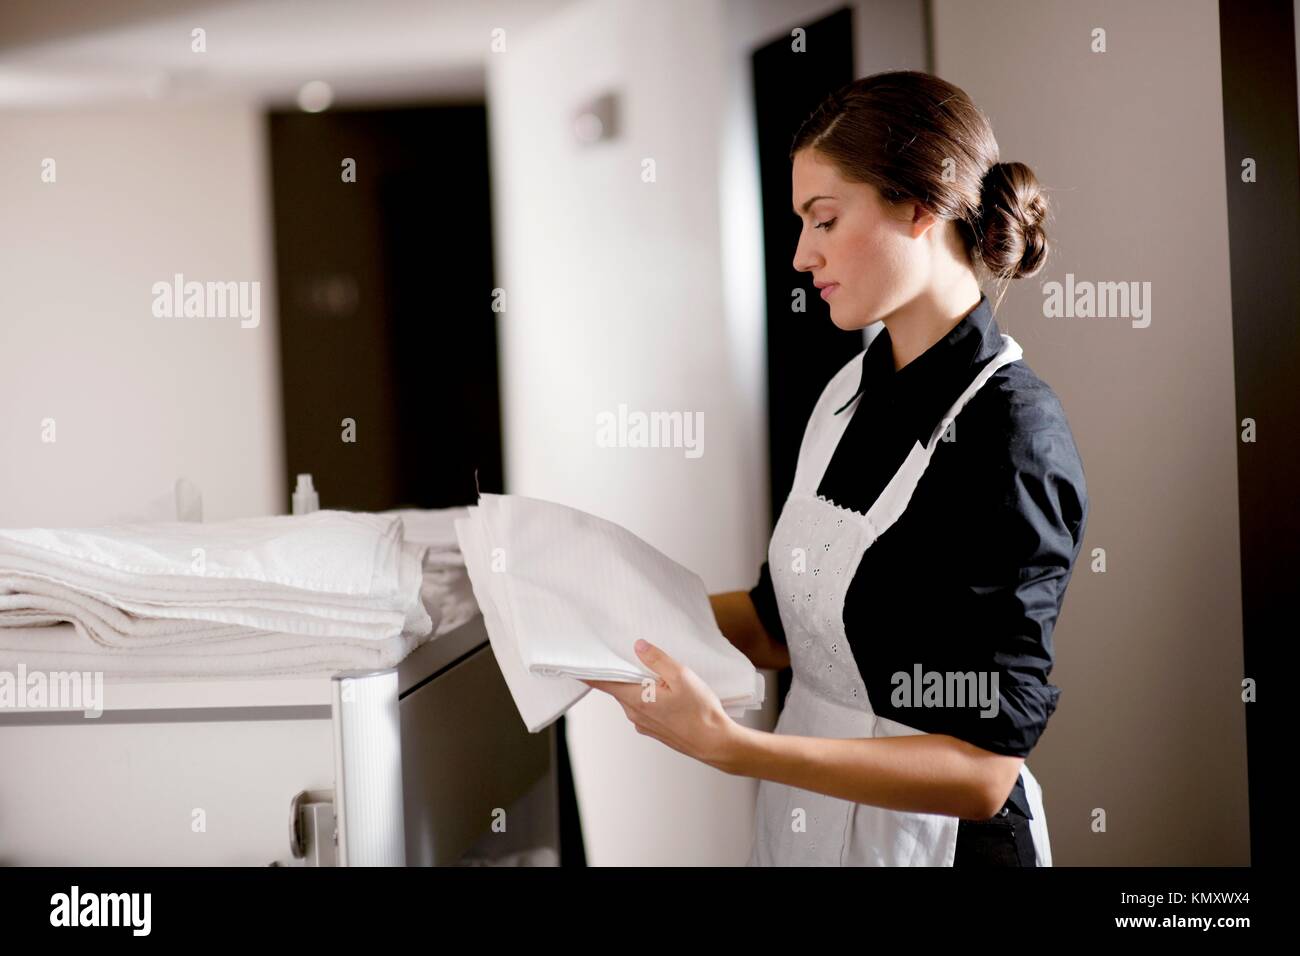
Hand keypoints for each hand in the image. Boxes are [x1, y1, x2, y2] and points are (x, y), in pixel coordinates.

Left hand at [581, 639, 742, 771]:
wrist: (715, 743)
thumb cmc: (700, 711)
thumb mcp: (681, 676)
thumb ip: (657, 660)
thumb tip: (638, 646)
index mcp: (636, 699)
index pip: (602, 683)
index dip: (587, 672)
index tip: (575, 663)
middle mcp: (634, 713)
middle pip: (618, 687)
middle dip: (622, 672)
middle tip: (631, 655)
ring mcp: (643, 723)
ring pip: (632, 697)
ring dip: (639, 685)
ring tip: (660, 675)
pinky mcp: (653, 729)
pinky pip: (643, 708)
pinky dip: (648, 697)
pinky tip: (668, 693)